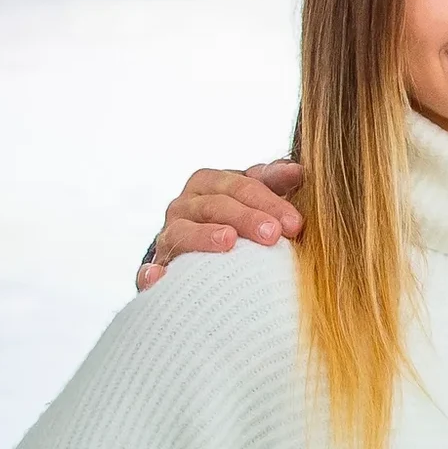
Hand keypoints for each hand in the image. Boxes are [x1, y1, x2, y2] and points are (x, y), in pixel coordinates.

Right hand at [137, 159, 305, 288]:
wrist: (207, 257)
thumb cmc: (245, 222)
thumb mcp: (262, 199)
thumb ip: (277, 182)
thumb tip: (298, 170)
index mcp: (213, 183)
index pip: (243, 184)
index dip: (270, 201)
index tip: (296, 223)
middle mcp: (187, 204)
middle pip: (217, 205)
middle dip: (247, 217)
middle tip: (274, 234)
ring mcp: (170, 233)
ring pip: (183, 230)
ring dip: (204, 235)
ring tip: (228, 240)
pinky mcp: (159, 265)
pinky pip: (150, 269)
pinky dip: (151, 272)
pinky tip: (158, 278)